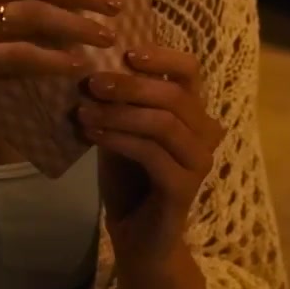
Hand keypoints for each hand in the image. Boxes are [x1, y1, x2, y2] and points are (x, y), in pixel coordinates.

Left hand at [76, 47, 222, 266]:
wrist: (137, 237)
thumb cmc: (129, 180)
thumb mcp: (120, 130)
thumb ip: (116, 101)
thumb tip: (89, 63)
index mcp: (193, 113)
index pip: (190, 70)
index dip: (161, 56)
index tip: (125, 51)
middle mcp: (205, 134)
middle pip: (174, 95)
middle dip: (130, 85)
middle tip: (91, 82)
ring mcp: (200, 162)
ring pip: (163, 123)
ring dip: (120, 113)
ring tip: (83, 110)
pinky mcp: (186, 188)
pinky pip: (152, 153)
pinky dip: (120, 139)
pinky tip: (92, 134)